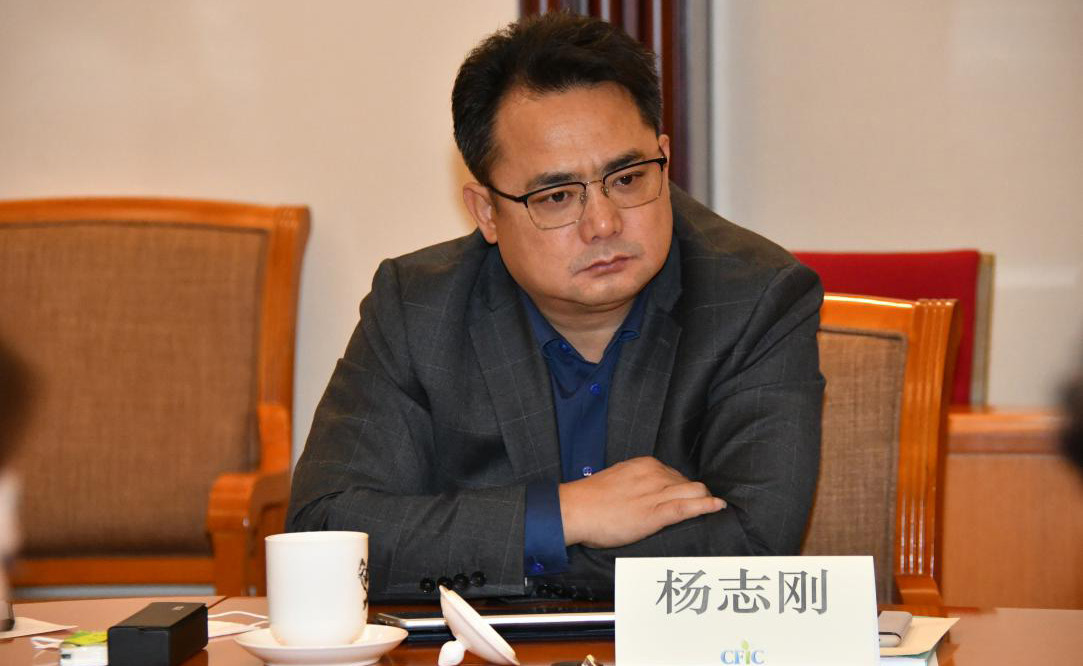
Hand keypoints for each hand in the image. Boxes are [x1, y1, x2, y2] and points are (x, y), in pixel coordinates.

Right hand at [558, 456, 725, 548]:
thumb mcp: (617, 479)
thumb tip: (645, 492)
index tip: (683, 497)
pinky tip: (718, 507)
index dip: (682, 488)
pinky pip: (688, 507)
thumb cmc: (591, 499)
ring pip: (694, 492)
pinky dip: (706, 506)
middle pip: (688, 482)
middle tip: (699, 507)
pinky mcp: (655, 513)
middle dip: (697, 494)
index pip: (675, 474)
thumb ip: (636, 482)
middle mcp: (654, 474)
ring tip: (710, 509)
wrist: (575, 509)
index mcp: (644, 465)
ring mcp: (656, 493)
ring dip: (704, 500)